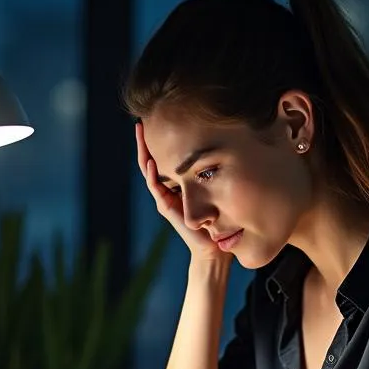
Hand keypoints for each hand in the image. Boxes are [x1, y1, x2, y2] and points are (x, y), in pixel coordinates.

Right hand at [135, 121, 228, 260]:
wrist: (214, 247)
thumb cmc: (219, 219)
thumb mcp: (216, 189)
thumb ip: (215, 174)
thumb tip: (228, 149)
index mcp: (177, 184)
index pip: (164, 157)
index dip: (159, 141)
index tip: (158, 120)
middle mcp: (168, 189)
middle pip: (151, 160)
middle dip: (145, 141)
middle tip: (141, 121)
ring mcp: (165, 198)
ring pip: (149, 171)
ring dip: (144, 152)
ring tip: (140, 135)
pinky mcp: (166, 208)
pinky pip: (157, 188)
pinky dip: (153, 175)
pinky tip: (152, 162)